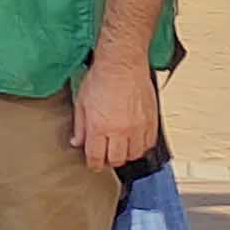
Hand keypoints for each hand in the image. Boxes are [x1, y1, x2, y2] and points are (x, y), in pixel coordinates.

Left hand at [70, 53, 160, 171]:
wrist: (123, 65)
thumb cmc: (101, 78)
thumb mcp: (81, 102)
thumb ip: (79, 126)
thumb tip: (77, 142)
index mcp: (100, 127)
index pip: (96, 156)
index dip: (93, 164)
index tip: (93, 164)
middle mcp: (121, 131)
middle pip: (117, 159)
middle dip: (109, 160)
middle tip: (105, 156)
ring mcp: (138, 128)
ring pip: (135, 155)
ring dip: (126, 155)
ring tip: (119, 148)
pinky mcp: (152, 122)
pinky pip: (149, 144)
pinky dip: (142, 147)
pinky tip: (135, 142)